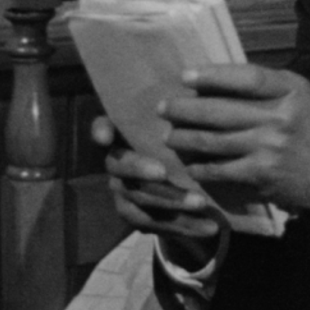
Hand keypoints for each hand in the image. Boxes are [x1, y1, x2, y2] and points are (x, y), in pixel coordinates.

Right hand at [93, 117, 221, 268]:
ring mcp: (123, 192)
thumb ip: (181, 109)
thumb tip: (197, 81)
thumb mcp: (181, 121)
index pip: (102, 128)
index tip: (106, 137)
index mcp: (122, 135)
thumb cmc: (180, 137)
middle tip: (163, 172)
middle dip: (141, 170)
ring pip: (141, 200)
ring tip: (202, 204)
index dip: (101, 132)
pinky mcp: (135, 215)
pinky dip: (183, 227)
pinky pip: (154, 224)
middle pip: (122, 168)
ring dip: (171, 202)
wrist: (184, 177)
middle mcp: (115, 164)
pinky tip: (208, 227)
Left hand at [162, 65, 309, 227]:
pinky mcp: (262, 176)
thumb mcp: (301, 96)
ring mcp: (270, 148)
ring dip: (185, 138)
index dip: (212, 75)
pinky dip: (201, 166)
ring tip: (169, 135)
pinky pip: (221, 169)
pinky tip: (190, 163)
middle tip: (163, 107)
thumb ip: (268, 87)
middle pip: (221, 110)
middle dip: (185, 109)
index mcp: (291, 90)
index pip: (246, 77)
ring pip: (214, 141)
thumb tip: (216, 79)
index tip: (185, 76)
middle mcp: (280, 117)